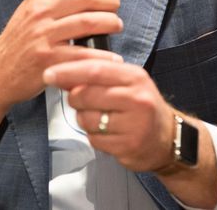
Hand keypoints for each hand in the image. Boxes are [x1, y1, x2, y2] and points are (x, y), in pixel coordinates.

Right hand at [0, 0, 121, 159]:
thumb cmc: (17, 44)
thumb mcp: (29, 12)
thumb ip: (53, 0)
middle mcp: (40, 14)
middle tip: (116, 4)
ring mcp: (43, 36)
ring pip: (87, 21)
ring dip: (109, 21)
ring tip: (116, 24)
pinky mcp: (48, 60)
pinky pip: (82, 54)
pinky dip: (102, 55)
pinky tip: (112, 57)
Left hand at [43, 58, 174, 171]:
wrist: (167, 137)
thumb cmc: (140, 105)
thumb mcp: (127, 81)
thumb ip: (99, 74)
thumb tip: (63, 71)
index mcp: (134, 76)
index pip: (95, 69)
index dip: (68, 71)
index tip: (49, 73)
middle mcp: (136, 98)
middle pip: (86, 94)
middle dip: (73, 98)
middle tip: (77, 100)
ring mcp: (134, 124)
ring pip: (87, 119)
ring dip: (83, 119)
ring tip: (97, 117)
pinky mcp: (128, 146)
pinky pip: (94, 139)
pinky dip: (93, 136)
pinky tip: (106, 132)